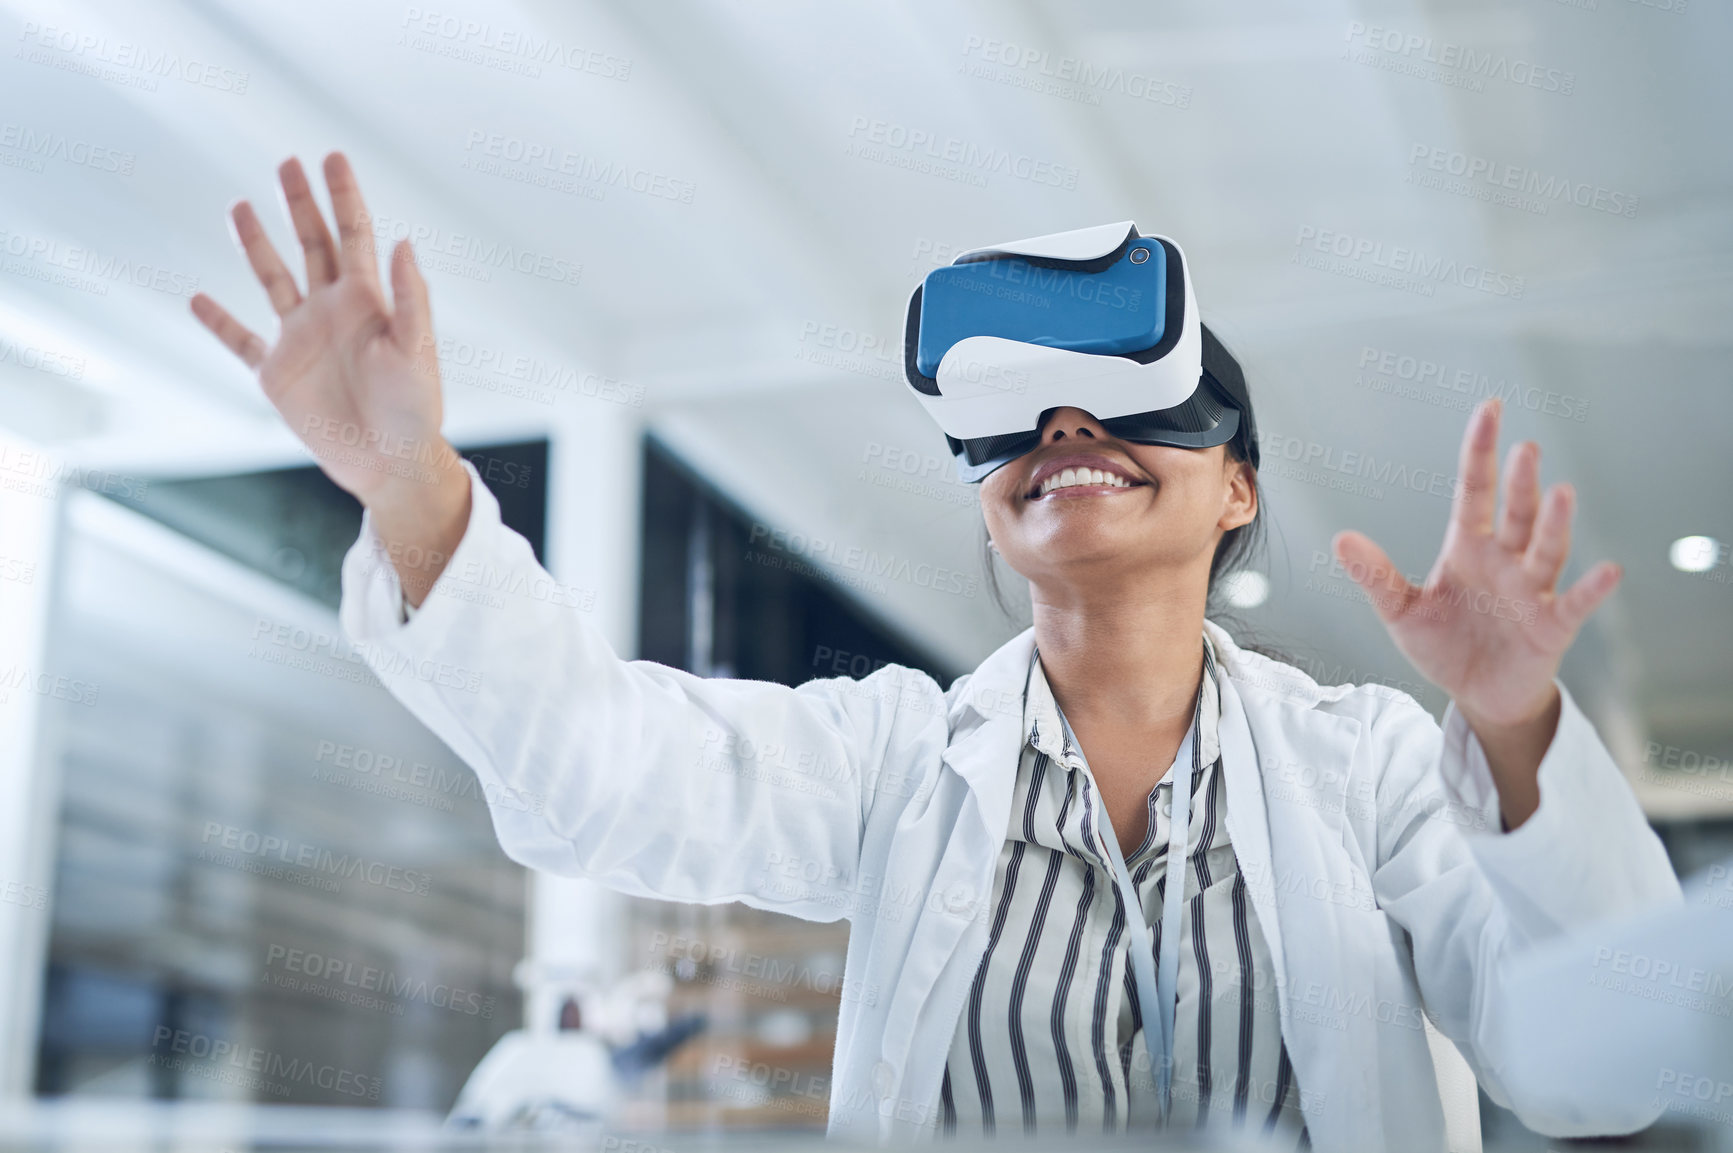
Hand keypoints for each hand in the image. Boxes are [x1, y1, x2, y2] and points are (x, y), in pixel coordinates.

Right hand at [190, 152, 468, 603]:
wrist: (391, 464)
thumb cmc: (415, 411)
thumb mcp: (416, 352)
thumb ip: (410, 299)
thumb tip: (404, 242)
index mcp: (368, 302)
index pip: (354, 235)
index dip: (343, 196)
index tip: (331, 156)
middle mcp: (332, 312)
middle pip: (313, 245)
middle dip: (300, 204)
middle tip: (286, 162)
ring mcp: (302, 339)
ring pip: (274, 280)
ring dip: (256, 245)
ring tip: (237, 205)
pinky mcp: (278, 374)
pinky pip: (241, 342)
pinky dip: (218, 323)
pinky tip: (197, 299)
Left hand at [1332, 398, 1622, 825]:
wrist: (1478, 695)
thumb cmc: (1444, 646)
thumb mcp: (1402, 612)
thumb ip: (1376, 577)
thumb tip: (1339, 539)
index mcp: (1468, 548)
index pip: (1474, 490)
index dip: (1481, 452)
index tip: (1490, 409)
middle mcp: (1506, 560)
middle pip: (1515, 512)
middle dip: (1520, 482)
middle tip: (1525, 448)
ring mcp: (1533, 590)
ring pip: (1546, 549)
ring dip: (1554, 523)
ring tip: (1561, 493)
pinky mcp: (1554, 625)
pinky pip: (1576, 603)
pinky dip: (1592, 588)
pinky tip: (1609, 570)